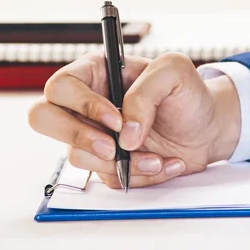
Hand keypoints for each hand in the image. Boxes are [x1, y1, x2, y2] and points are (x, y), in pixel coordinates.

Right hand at [28, 52, 240, 188]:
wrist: (206, 129)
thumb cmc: (188, 94)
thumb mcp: (174, 72)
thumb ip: (145, 93)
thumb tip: (124, 134)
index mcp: (96, 73)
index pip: (61, 87)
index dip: (82, 105)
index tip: (117, 121)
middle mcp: (86, 104)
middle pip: (43, 118)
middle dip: (77, 136)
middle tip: (112, 148)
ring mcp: (93, 135)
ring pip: (76, 155)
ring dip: (118, 162)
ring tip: (156, 157)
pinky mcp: (105, 162)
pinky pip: (105, 177)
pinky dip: (136, 175)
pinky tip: (162, 163)